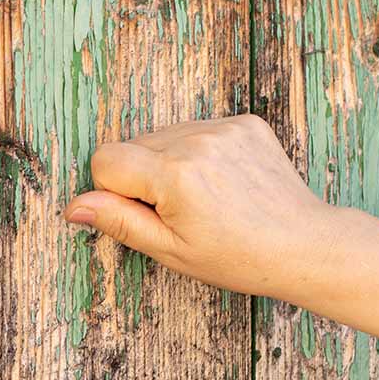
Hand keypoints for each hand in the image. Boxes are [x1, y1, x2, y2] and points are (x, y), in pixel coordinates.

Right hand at [63, 114, 332, 297]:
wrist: (303, 245)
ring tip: (203, 197)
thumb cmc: (238, 257)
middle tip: (179, 212)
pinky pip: (197, 129)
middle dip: (142, 178)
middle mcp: (196, 141)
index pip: (105, 160)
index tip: (145, 214)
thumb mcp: (170, 251)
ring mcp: (223, 127)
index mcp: (173, 176)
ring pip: (163, 135)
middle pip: (132, 145)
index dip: (114, 193)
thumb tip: (74, 207)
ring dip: (168, 162)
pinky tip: (222, 181)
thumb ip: (118, 222)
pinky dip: (199, 152)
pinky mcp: (244, 122)